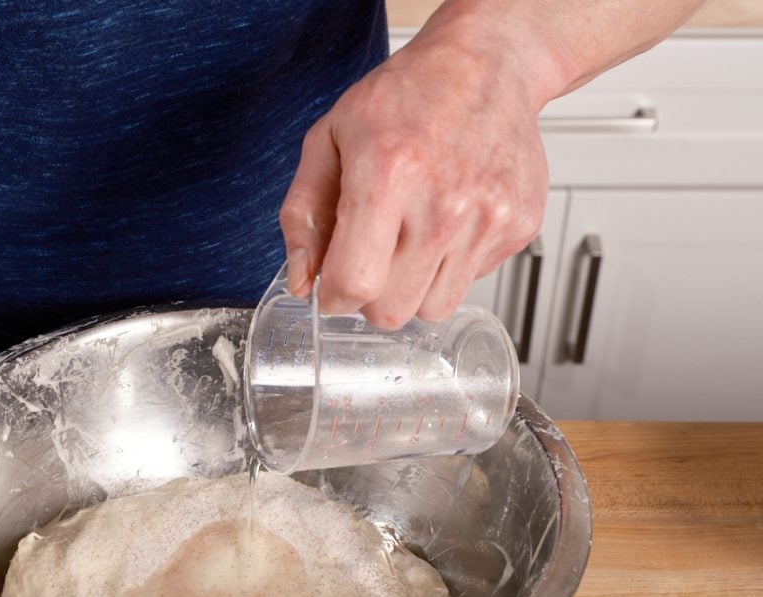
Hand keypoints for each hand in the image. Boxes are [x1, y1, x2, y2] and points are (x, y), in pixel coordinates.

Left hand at [280, 24, 548, 327]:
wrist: (487, 64)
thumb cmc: (406, 97)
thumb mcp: (329, 140)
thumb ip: (303, 216)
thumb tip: (301, 280)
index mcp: (388, 176)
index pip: (355, 283)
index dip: (334, 295)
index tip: (333, 285)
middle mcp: (444, 203)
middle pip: (392, 311)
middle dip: (372, 294)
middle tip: (372, 255)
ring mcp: (487, 217)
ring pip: (434, 309)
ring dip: (413, 286)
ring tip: (411, 237)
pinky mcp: (518, 226)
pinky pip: (471, 282)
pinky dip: (452, 264)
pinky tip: (447, 220)